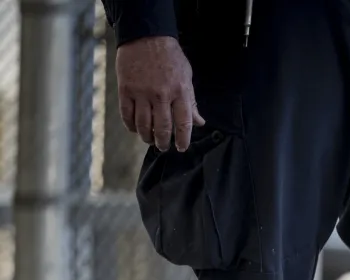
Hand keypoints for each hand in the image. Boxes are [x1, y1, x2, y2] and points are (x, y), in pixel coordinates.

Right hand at [116, 36, 203, 151]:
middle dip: (163, 142)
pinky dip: (131, 125)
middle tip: (163, 147)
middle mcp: (161, 95)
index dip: (183, 140)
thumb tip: (199, 122)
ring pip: (143, 124)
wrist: (145, 36)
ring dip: (146, 137)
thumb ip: (191, 101)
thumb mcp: (186, 77)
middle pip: (162, 128)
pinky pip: (127, 114)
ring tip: (150, 140)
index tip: (181, 148)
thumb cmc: (170, 57)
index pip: (183, 123)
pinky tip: (135, 129)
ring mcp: (141, 92)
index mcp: (180, 92)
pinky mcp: (125, 89)